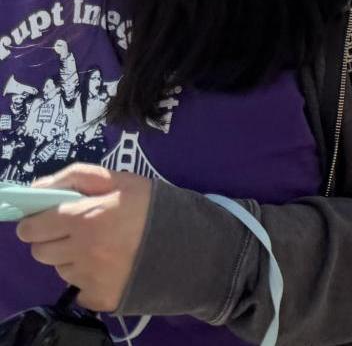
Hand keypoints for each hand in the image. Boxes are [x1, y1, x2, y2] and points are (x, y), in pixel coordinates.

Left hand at [16, 165, 153, 311]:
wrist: (198, 245)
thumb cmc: (158, 207)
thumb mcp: (123, 180)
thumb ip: (78, 176)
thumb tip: (38, 189)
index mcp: (85, 218)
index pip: (31, 228)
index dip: (37, 222)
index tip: (50, 219)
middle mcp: (83, 251)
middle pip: (41, 252)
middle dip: (53, 241)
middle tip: (79, 234)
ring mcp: (92, 278)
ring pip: (61, 270)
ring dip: (73, 260)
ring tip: (102, 250)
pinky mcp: (103, 298)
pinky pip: (80, 291)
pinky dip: (90, 281)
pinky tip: (112, 270)